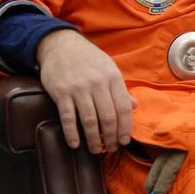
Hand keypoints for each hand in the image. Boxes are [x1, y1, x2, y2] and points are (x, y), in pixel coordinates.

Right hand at [37, 29, 137, 153]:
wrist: (60, 44)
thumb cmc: (88, 58)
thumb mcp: (109, 68)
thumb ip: (121, 88)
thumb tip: (134, 106)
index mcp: (112, 77)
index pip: (123, 108)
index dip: (125, 128)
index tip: (124, 141)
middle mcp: (97, 83)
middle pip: (108, 117)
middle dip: (110, 137)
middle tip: (110, 148)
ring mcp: (78, 88)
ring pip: (89, 120)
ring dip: (93, 139)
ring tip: (95, 149)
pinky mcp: (61, 92)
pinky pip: (67, 117)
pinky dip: (72, 133)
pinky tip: (75, 144)